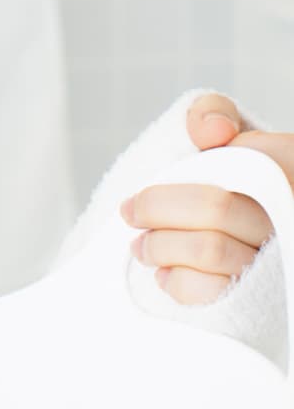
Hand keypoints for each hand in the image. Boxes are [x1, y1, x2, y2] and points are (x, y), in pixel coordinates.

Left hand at [122, 93, 293, 304]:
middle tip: (130, 215)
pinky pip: (209, 289)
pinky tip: (167, 271)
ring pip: (209, 248)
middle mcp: (286, 213)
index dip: (184, 178)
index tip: (138, 197)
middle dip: (156, 211)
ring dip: (159, 246)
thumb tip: (210, 130)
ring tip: (142, 245)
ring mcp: (274, 258)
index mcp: (285, 165)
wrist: (239, 224)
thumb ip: (211, 114)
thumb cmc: (229, 178)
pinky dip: (175, 280)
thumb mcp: (223, 135)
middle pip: (213, 208)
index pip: (237, 164)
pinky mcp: (255, 295)